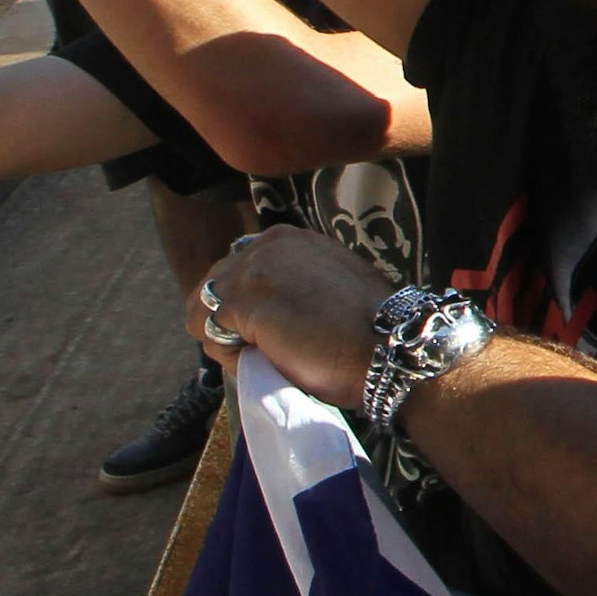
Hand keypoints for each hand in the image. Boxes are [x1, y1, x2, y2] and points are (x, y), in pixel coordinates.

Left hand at [199, 224, 396, 401]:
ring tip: (274, 352)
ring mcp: (254, 266)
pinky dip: (228, 355)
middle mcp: (268, 243)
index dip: (248, 310)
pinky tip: (269, 356)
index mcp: (290, 239)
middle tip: (276, 345)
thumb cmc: (367, 329)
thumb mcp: (326, 287)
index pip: (236, 273)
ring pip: (204, 313)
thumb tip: (257, 312)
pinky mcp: (244, 297)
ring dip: (230, 340)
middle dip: (233, 322)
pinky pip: (207, 333)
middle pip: (213, 290)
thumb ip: (292, 284)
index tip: (280, 330)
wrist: (391, 345)